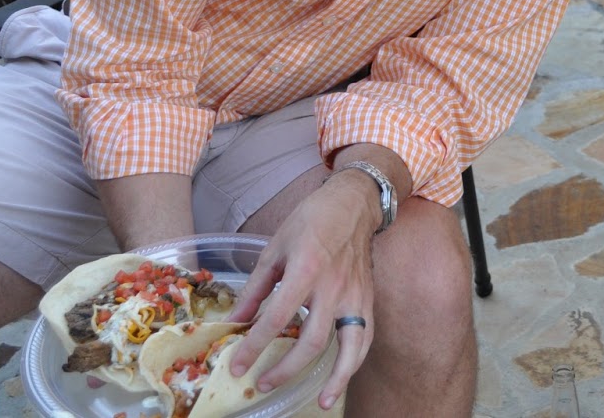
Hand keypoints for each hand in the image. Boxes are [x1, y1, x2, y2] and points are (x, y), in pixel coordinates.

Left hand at [226, 177, 377, 409]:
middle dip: (285, 369)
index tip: (237, 365)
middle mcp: (334, 288)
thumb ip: (256, 288)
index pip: (276, 319)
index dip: (254, 346)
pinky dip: (355, 360)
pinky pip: (365, 337)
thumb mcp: (275, 248)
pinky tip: (343, 376)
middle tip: (263, 382)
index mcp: (306, 270)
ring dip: (335, 378)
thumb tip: (236, 320)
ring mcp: (355, 296)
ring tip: (321, 400)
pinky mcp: (368, 299)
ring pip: (348, 347)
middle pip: (311, 342)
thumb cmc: (311, 220)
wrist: (354, 204)